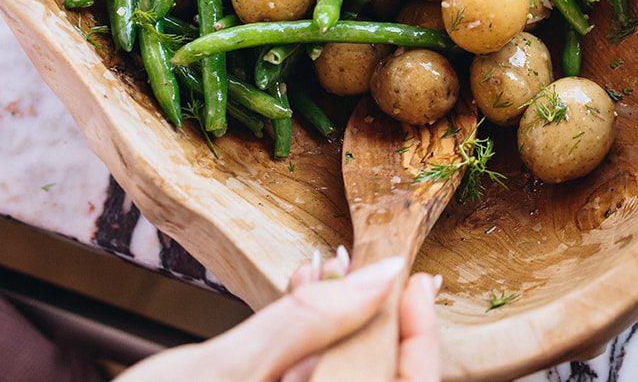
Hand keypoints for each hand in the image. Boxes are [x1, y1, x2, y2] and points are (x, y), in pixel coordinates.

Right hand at [121, 251, 441, 381]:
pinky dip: (307, 353)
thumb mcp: (220, 369)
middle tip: (376, 268)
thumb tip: (379, 275)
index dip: (417, 337)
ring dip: (339, 330)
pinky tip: (297, 302)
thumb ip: (305, 322)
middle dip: (376, 323)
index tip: (415, 279)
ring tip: (325, 272)